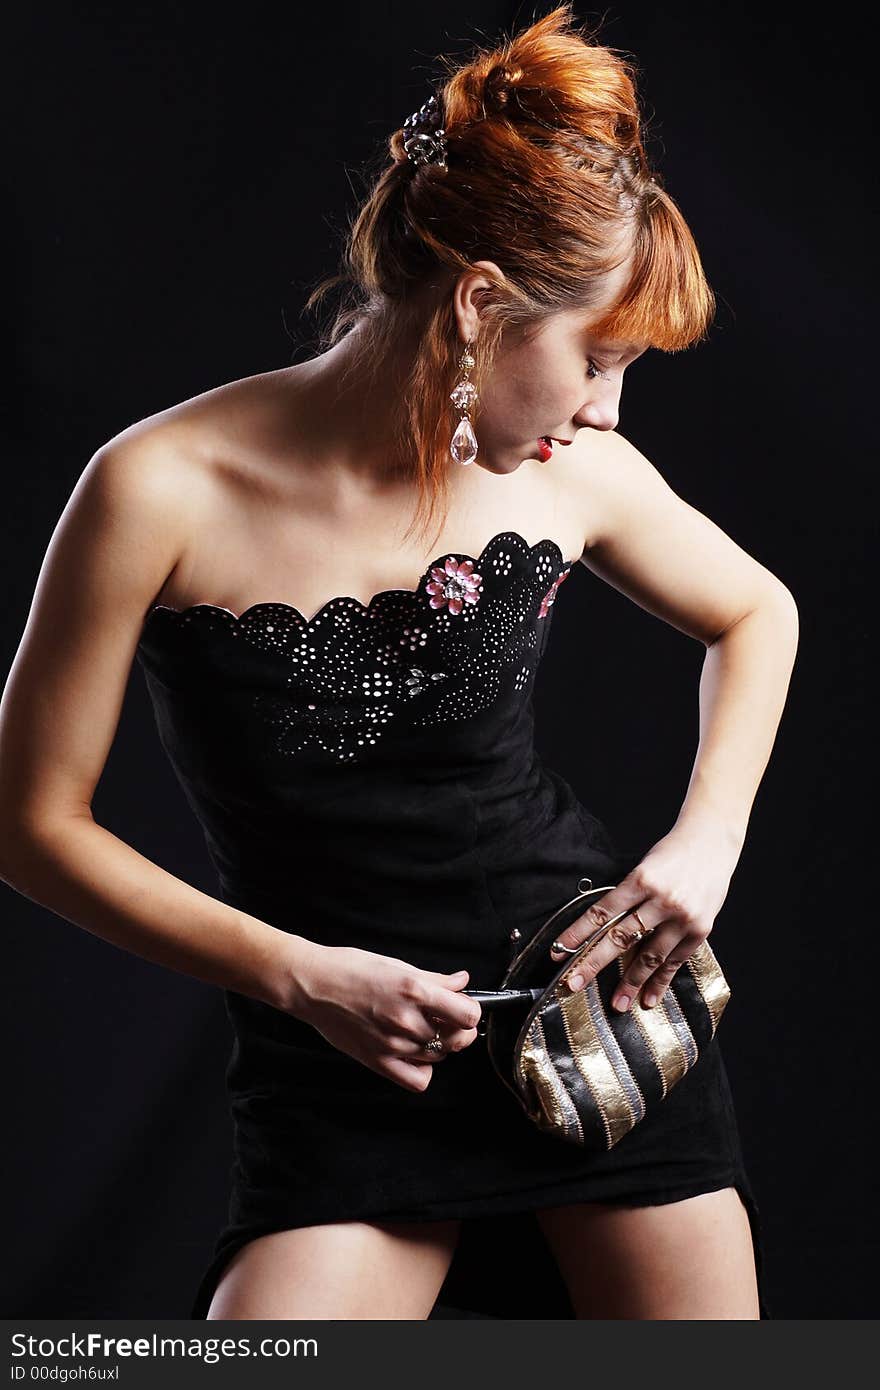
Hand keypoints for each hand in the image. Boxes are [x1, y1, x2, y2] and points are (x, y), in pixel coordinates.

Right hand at [283, 941, 481, 1092]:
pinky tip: (414, 1053)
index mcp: (414, 991)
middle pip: (457, 1038)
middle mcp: (406, 1020)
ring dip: (438, 1045)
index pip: (468, 1014)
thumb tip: (462, 983)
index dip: (470, 1010)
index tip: (463, 1006)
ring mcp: (393, 1044)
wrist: (312, 985)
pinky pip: (418, 1080)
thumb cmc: (349, 968)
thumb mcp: (396, 964)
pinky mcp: (378, 1062)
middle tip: (446, 1018)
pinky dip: (423, 1069)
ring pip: (439, 1057)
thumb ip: (435, 979)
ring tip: (420, 1029)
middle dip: (457, 1028)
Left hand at [548, 823, 738, 1010]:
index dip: (578, 933)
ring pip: (650, 956)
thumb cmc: (672, 852)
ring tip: (617, 1004)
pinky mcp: (700, 930)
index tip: (559, 951)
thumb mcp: (643, 866)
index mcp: (641, 879)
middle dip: (594, 963)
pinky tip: (649, 999)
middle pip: (621, 937)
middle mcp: (661, 899)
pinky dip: (661, 981)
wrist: (712, 842)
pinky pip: (675, 961)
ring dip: (631, 983)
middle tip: (574, 983)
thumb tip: (602, 927)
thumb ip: (627, 895)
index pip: (602, 912)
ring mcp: (682, 917)